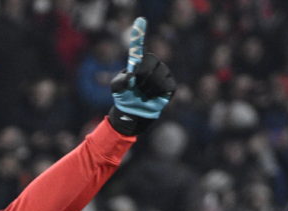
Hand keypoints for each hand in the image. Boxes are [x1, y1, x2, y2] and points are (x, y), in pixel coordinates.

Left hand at [108, 17, 175, 134]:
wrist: (134, 113)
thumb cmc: (124, 98)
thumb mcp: (117, 89)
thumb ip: (119, 82)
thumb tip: (132, 75)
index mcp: (137, 63)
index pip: (139, 47)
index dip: (139, 34)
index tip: (140, 20)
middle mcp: (151, 65)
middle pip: (149, 64)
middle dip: (141, 78)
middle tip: (136, 87)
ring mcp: (163, 73)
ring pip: (157, 76)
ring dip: (147, 88)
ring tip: (144, 93)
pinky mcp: (170, 84)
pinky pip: (165, 85)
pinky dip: (156, 93)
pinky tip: (153, 97)